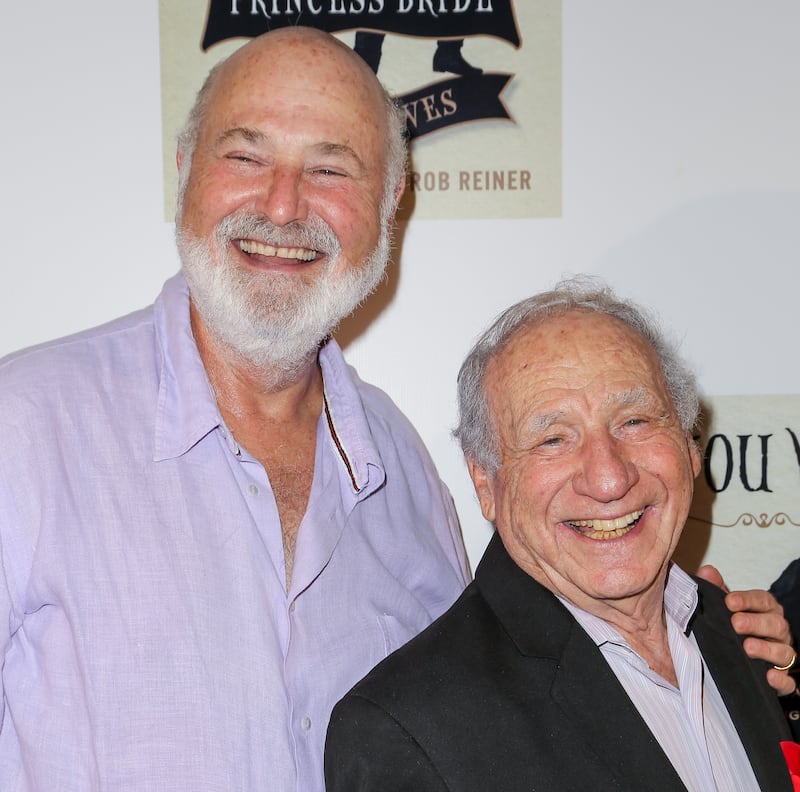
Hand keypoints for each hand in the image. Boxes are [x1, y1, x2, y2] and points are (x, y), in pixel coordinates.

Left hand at [697, 564, 795, 695]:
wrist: (742, 655)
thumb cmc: (736, 625)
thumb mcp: (726, 606)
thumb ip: (716, 588)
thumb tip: (707, 572)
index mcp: (766, 610)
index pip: (763, 600)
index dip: (747, 600)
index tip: (729, 602)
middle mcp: (778, 631)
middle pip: (776, 624)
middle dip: (756, 623)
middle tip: (736, 623)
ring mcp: (782, 655)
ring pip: (784, 652)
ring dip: (766, 650)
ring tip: (748, 648)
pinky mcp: (782, 678)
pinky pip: (788, 682)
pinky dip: (781, 680)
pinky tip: (769, 677)